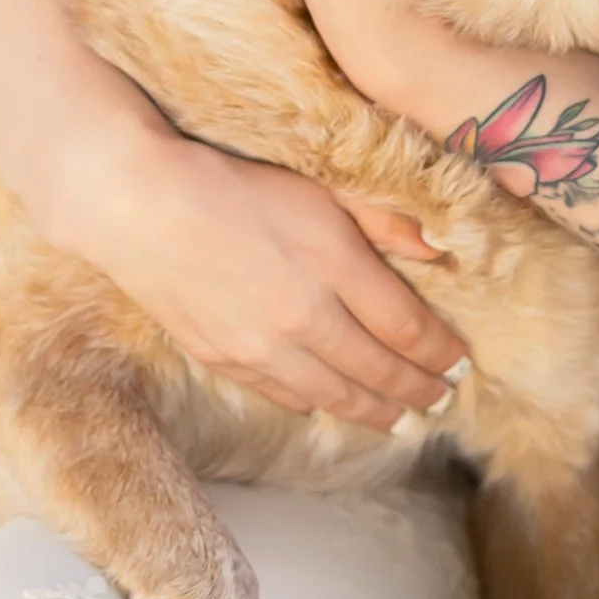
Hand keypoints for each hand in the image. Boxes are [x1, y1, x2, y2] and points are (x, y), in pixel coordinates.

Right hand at [50, 110, 465, 429]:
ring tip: (402, 419)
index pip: (407, 327)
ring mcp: (262, 346)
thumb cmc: (230, 180)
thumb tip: (438, 252)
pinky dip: (318, 404)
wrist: (136, 203)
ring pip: (335, 395)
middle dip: (419, 390)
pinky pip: (285, 395)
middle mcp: (304, 316)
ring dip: (376, 411)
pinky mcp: (224, 359)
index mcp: (334, 264)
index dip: (441, 352)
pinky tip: (334, 405)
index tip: (461, 363)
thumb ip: (382, 218)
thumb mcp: (318, 183)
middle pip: (378, 370)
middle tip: (443, 400)